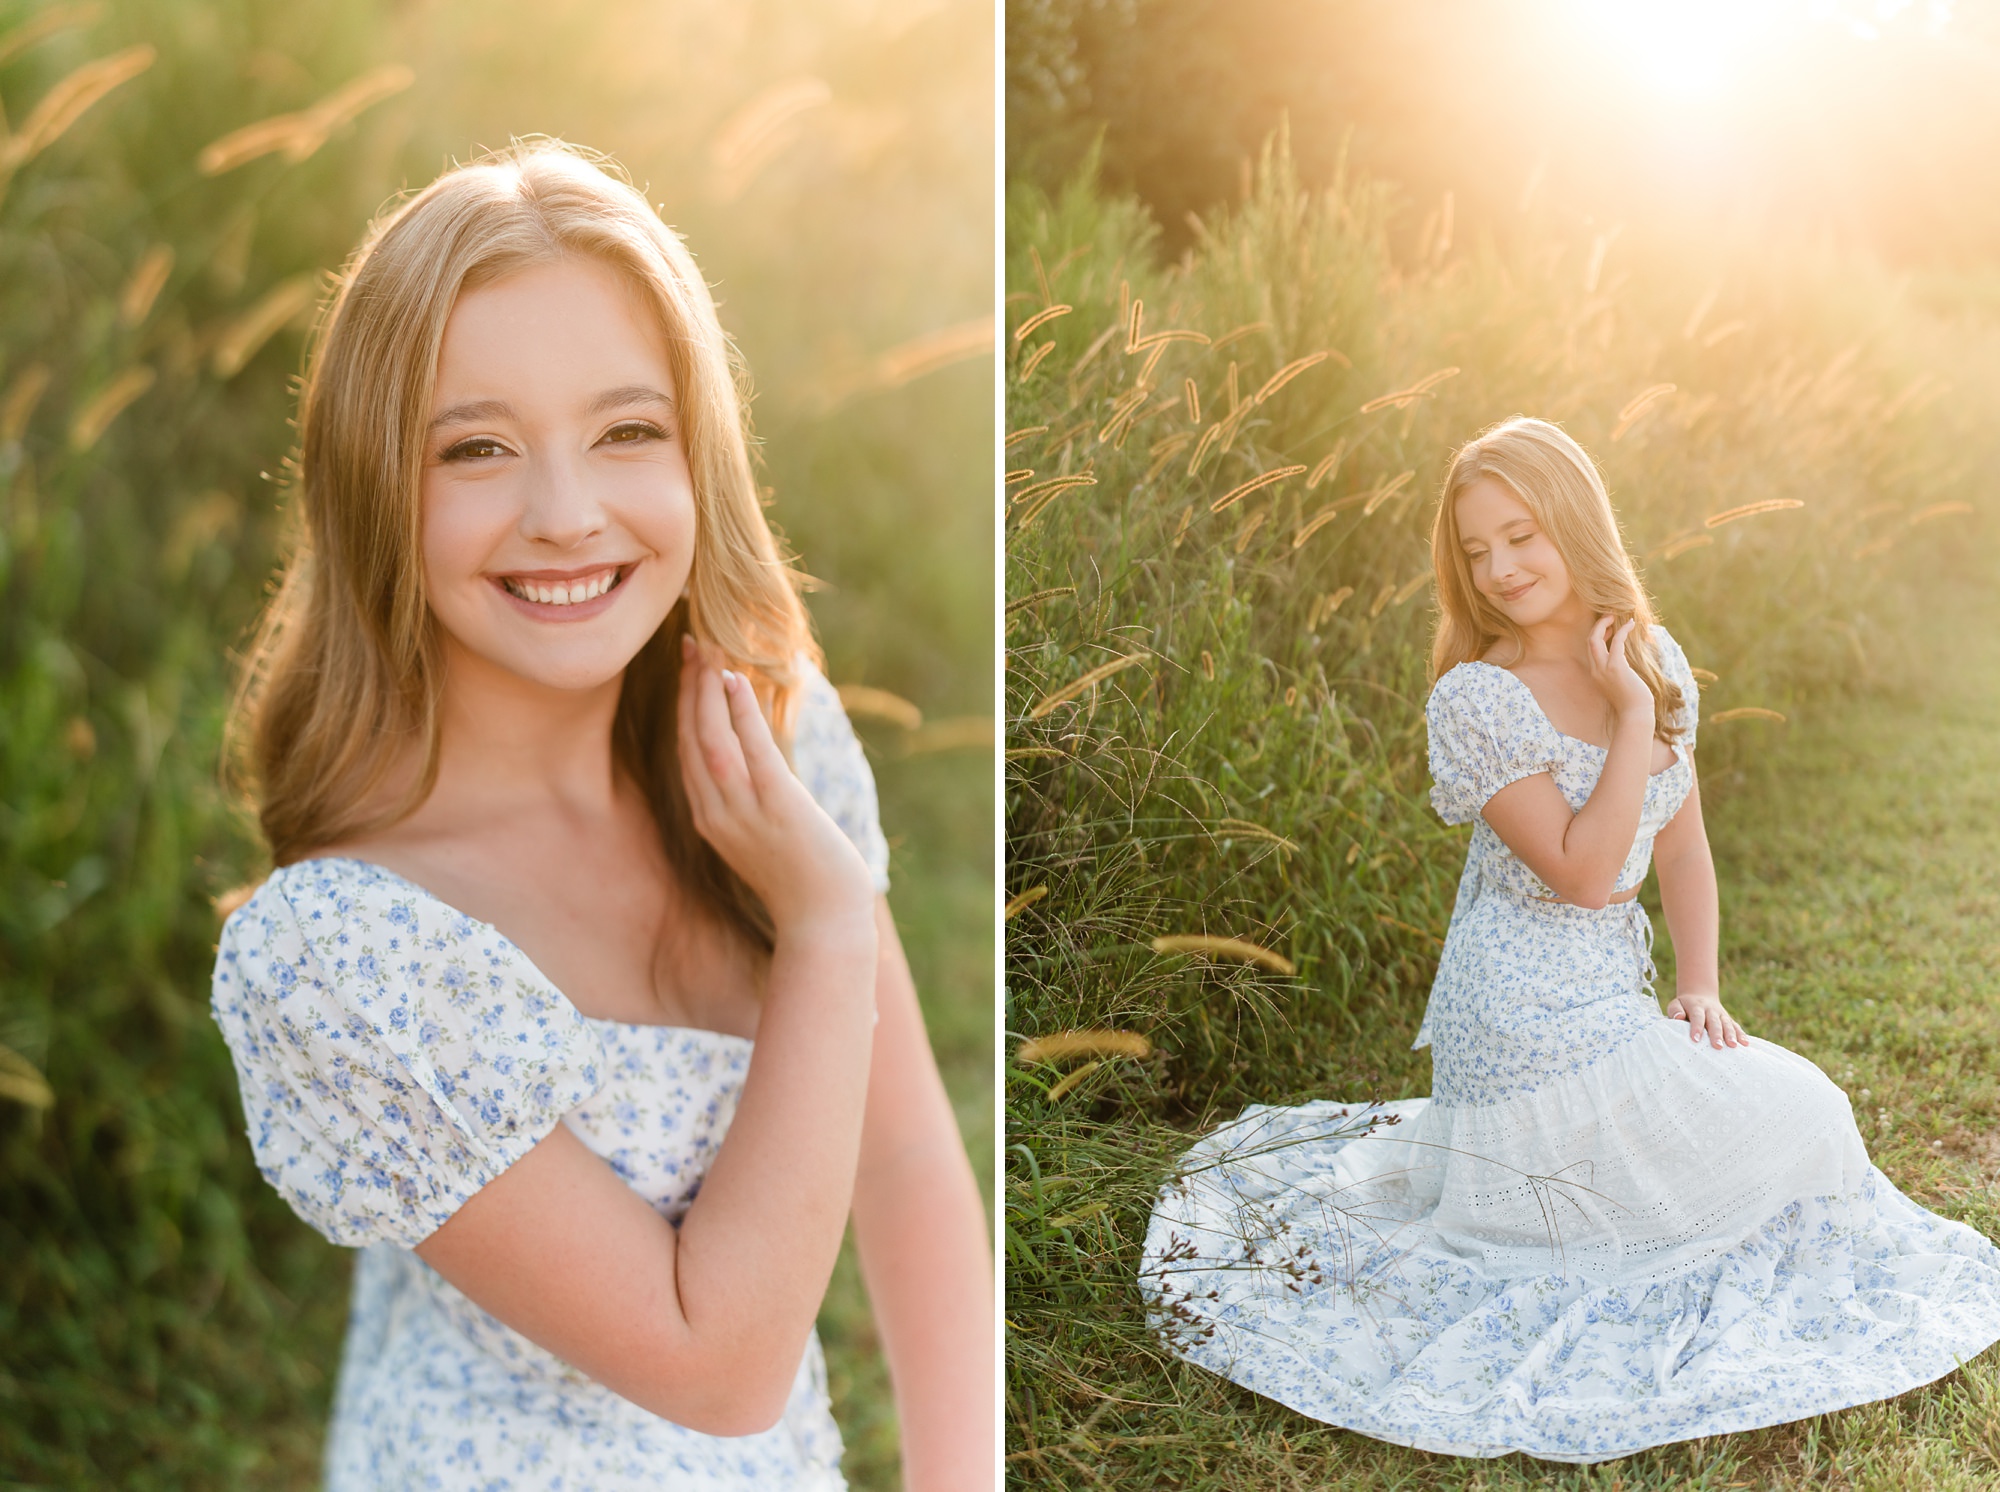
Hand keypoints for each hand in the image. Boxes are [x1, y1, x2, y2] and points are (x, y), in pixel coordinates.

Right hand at [676, 635, 875, 942]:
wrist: (823, 921)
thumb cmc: (801, 879)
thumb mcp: (763, 834)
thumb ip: (751, 798)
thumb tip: (758, 757)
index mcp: (709, 819)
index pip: (686, 751)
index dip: (683, 706)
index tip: (688, 668)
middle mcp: (716, 814)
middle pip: (690, 739)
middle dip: (689, 688)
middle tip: (691, 643)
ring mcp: (744, 812)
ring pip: (711, 740)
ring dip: (707, 692)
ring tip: (707, 651)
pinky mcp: (778, 808)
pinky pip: (752, 752)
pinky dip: (740, 714)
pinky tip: (736, 682)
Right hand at [1587, 615, 1653, 723]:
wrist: (1635, 713)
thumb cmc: (1632, 701)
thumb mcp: (1620, 684)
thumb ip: (1618, 671)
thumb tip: (1627, 661)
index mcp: (1596, 673)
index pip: (1591, 649)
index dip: (1598, 635)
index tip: (1610, 629)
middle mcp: (1596, 670)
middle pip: (1589, 641)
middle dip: (1598, 626)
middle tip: (1610, 616)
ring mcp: (1604, 669)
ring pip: (1595, 639)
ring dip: (1604, 624)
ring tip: (1615, 616)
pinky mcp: (1616, 667)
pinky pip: (1616, 642)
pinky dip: (1622, 631)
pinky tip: (1631, 624)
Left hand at [1665, 991, 1746, 1048]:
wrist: (1699, 995)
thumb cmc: (1684, 1005)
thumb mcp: (1676, 1004)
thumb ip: (1675, 1010)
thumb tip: (1678, 1017)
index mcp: (1696, 1006)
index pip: (1697, 1016)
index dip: (1696, 1027)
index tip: (1695, 1039)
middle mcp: (1711, 1010)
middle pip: (1714, 1022)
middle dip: (1716, 1034)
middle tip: (1718, 1046)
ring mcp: (1721, 1014)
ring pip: (1727, 1024)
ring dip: (1731, 1034)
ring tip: (1733, 1046)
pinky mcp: (1728, 1019)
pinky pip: (1736, 1026)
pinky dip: (1741, 1034)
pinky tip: (1745, 1044)